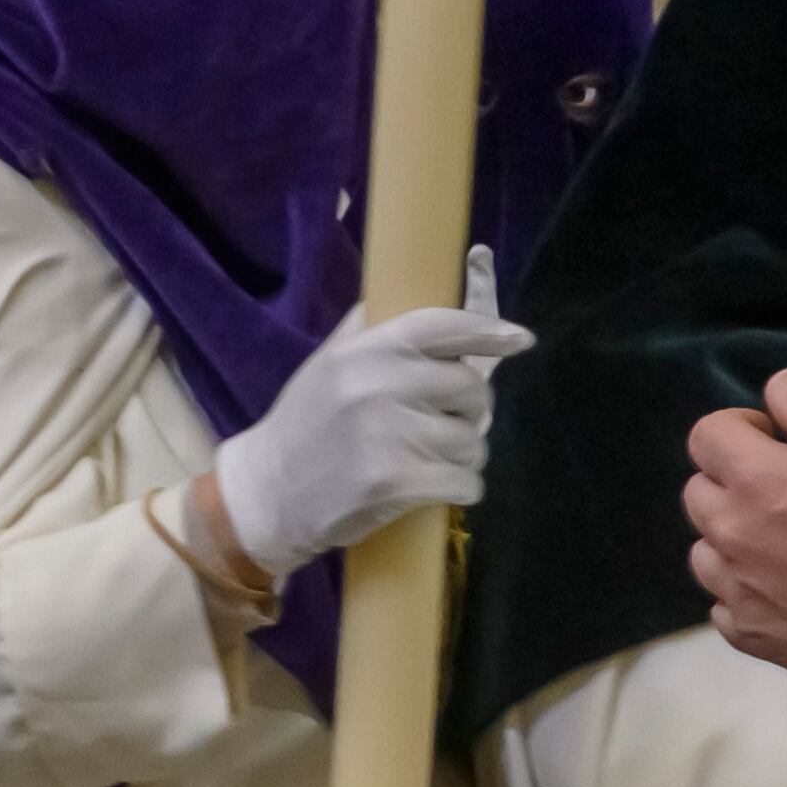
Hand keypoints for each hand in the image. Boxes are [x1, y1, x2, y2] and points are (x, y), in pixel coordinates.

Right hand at [209, 250, 529, 577]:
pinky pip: (467, 482)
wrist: (266, 494)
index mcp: (364, 352)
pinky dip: (459, 490)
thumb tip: (428, 292)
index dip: (489, 330)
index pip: (442, 327)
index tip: (520, 339)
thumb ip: (370, 330)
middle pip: (470, 388)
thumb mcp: (327, 364)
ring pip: (473, 441)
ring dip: (462, 456)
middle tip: (439, 423)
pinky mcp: (395, 483)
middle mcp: (377, 387)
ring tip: (426, 460)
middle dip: (468, 410)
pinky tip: (430, 488)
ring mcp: (387, 436)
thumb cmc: (305, 425)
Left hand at [682, 368, 786, 674]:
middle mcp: (731, 532)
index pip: (706, 436)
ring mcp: (734, 587)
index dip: (739, 429)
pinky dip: (744, 592)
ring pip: (704, 550)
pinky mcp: (748, 632)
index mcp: (757, 480)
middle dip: (733, 481)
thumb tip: (776, 385)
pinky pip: (722, 604)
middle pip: (700, 492)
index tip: (773, 439)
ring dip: (732, 539)